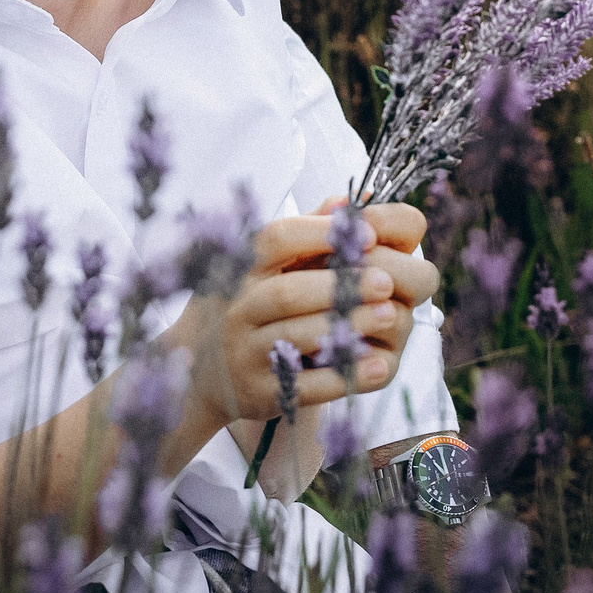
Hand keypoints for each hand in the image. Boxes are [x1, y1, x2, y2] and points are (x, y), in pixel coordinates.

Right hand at [180, 212, 437, 422]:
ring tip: (390, 316)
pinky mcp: (260, 392)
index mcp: (241, 268)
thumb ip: (308, 233)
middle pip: (286, 293)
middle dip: (340, 286)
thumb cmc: (249, 306)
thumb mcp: (263, 266)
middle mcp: (236, 308)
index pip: (274, 239)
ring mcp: (244, 352)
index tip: (368, 234)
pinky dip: (342, 376)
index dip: (319, 233)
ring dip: (346, 327)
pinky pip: (303, 385)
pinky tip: (376, 365)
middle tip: (387, 282)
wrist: (202, 374)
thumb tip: (355, 200)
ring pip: (295, 338)